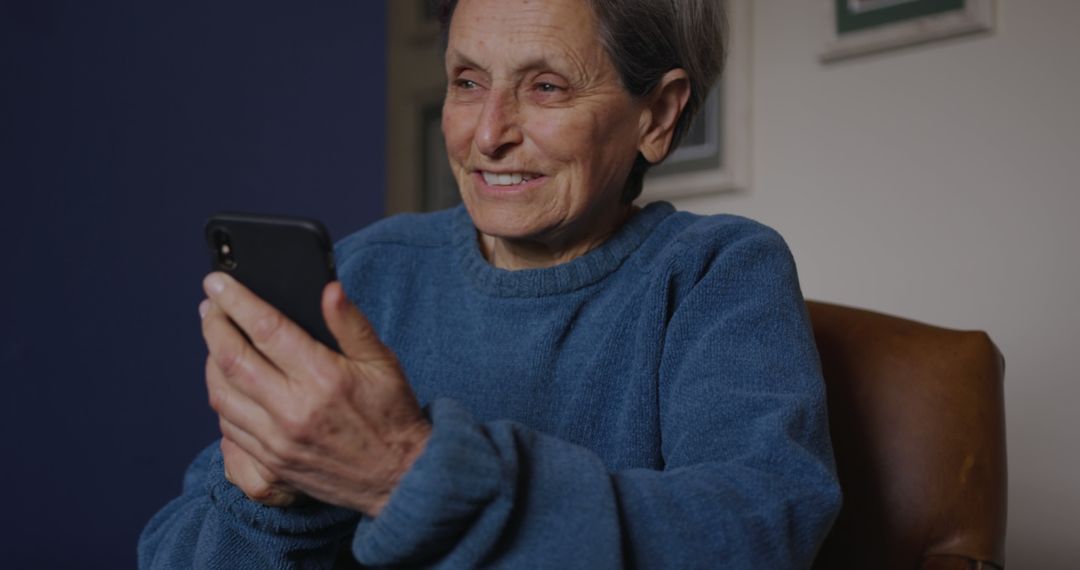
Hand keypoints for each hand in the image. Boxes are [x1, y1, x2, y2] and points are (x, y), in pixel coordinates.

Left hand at [200, 272, 430, 515]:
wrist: (399, 477)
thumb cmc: (393, 414)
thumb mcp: (382, 362)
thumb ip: (351, 323)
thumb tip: (328, 289)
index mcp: (322, 378)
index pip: (265, 328)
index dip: (235, 301)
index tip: (217, 282)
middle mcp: (293, 410)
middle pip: (231, 359)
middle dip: (213, 326)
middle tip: (209, 306)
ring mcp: (278, 440)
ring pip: (221, 394)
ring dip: (210, 362)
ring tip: (215, 340)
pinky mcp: (271, 463)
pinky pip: (228, 427)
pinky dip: (221, 398)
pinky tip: (228, 382)